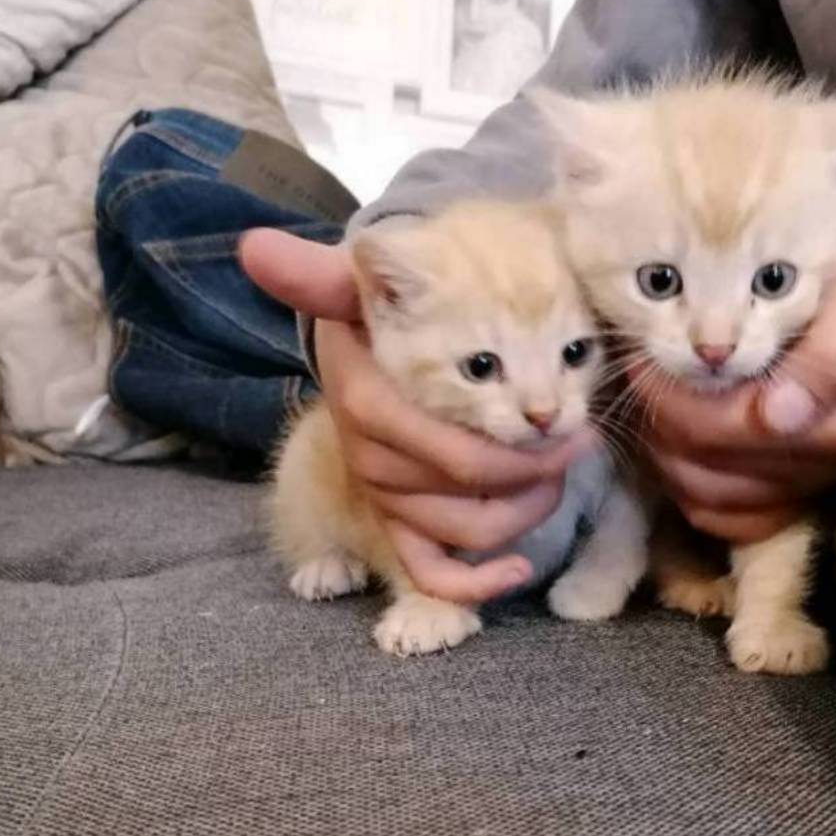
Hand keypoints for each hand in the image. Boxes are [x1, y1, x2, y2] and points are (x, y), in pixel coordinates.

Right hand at [239, 228, 592, 603]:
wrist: (366, 348)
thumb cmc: (379, 313)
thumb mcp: (354, 285)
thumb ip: (320, 273)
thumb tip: (256, 248)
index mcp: (367, 405)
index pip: (451, 452)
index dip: (520, 452)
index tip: (574, 427)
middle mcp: (373, 461)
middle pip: (470, 496)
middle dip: (538, 475)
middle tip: (579, 444)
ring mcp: (386, 498)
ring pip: (466, 533)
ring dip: (526, 513)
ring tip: (558, 475)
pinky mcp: (398, 524)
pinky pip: (431, 575)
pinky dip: (475, 586)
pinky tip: (516, 570)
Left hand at [632, 210, 835, 542]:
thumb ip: (835, 355)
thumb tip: (778, 416)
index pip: (739, 436)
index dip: (679, 401)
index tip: (648, 353)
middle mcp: (827, 465)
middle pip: (715, 473)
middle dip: (664, 422)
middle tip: (639, 368)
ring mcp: (808, 483)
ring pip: (710, 499)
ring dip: (666, 455)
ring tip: (652, 399)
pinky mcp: (793, 490)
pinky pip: (727, 518)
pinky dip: (688, 488)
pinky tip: (674, 443)